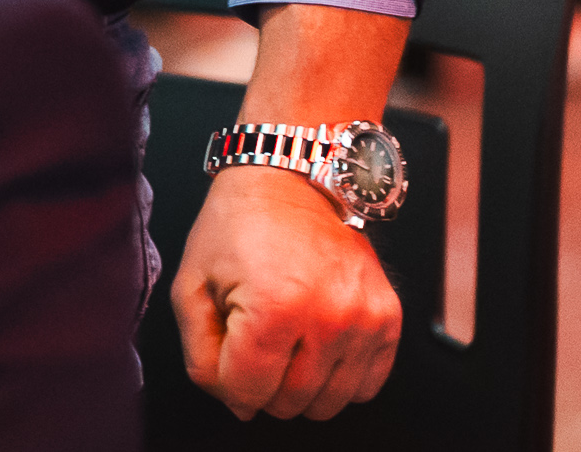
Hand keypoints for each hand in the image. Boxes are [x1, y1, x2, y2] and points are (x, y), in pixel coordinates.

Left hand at [172, 163, 404, 419]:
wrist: (293, 176)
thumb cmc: (239, 224)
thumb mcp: (192, 283)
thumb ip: (201, 353)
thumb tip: (235, 402)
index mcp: (275, 308)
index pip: (246, 393)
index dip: (227, 381)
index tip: (226, 348)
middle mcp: (329, 318)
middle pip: (288, 403)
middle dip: (262, 385)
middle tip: (254, 342)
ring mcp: (364, 320)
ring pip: (327, 403)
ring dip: (300, 386)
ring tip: (287, 342)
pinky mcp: (388, 318)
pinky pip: (366, 386)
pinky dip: (340, 379)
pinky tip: (319, 347)